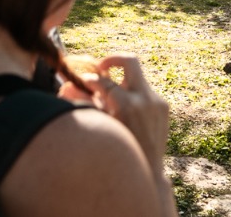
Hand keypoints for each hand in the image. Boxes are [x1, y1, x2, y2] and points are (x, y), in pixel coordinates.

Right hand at [87, 54, 168, 173]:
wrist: (148, 171)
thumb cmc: (116, 151)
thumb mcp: (99, 126)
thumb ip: (83, 104)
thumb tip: (66, 86)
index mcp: (126, 105)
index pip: (104, 80)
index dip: (90, 79)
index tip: (83, 81)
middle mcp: (145, 99)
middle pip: (129, 61)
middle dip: (113, 59)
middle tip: (101, 67)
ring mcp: (157, 101)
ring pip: (136, 79)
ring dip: (123, 84)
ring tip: (112, 101)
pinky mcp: (164, 106)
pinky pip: (145, 93)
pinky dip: (133, 97)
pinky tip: (126, 114)